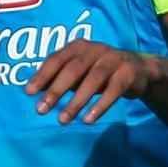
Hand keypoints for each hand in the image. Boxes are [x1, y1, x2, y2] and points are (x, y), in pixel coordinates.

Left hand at [26, 39, 159, 124]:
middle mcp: (95, 49)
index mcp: (78, 46)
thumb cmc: (100, 70)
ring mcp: (112, 59)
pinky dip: (100, 105)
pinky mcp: (128, 73)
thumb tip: (34, 90)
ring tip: (63, 120)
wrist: (139, 69)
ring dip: (76, 101)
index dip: (42, 75)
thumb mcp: (80, 70)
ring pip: (92, 80)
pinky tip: (88, 120)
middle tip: (42, 109)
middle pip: (73, 69)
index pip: (57, 59)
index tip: (28, 92)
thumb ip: (60, 77)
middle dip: (56, 90)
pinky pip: (113, 90)